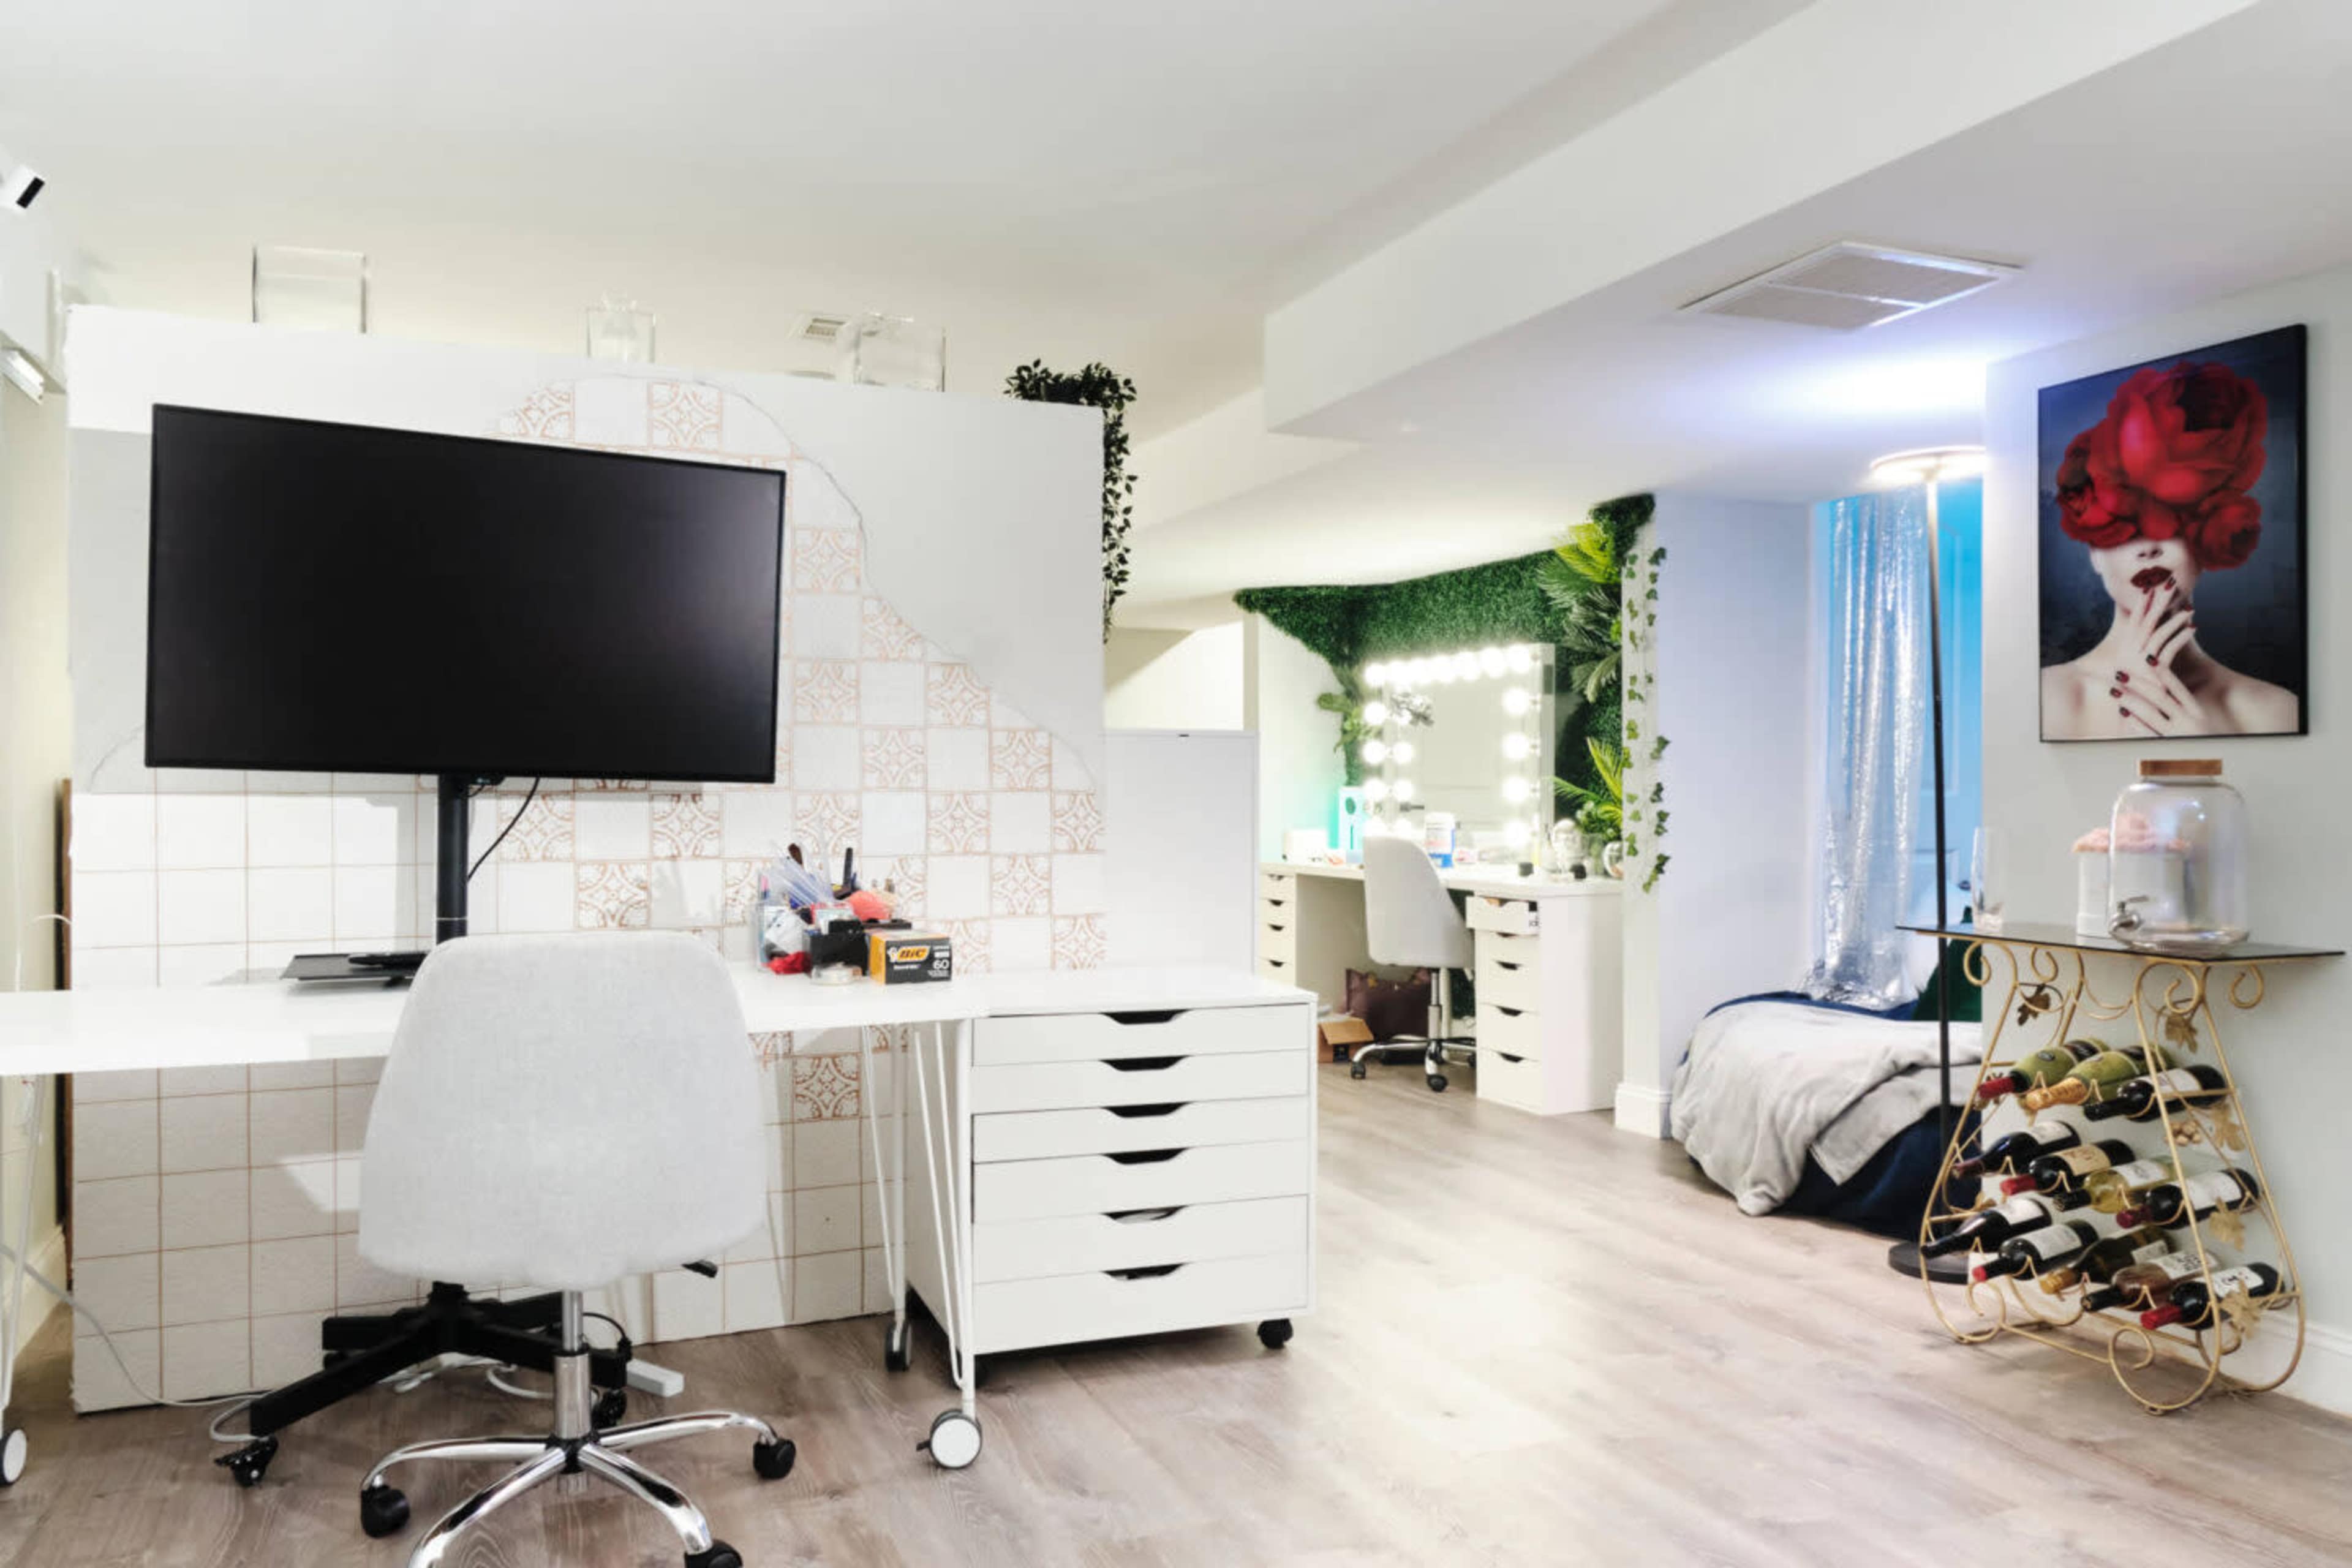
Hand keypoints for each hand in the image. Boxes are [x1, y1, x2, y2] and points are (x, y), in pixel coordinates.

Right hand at [2107, 585, 2209, 734]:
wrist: (2133, 717)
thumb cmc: (2135, 694)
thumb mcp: (2135, 670)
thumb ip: (2141, 655)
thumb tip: (2148, 641)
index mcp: (2124, 651)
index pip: (2133, 621)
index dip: (2141, 604)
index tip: (2149, 588)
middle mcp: (2129, 654)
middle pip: (2145, 622)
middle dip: (2157, 601)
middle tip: (2169, 582)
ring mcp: (2139, 663)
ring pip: (2158, 633)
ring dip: (2173, 619)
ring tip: (2189, 609)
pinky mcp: (2153, 673)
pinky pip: (2169, 649)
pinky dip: (2181, 637)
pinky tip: (2193, 628)